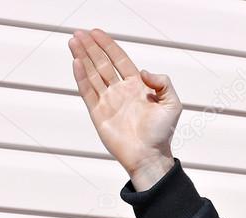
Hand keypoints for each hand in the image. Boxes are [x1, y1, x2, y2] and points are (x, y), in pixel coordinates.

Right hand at [67, 27, 180, 188]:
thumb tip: (143, 72)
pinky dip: (81, 76)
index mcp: (137, 87)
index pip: (120, 60)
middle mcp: (121, 91)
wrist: (150, 156)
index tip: (96, 32)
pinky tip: (76, 62)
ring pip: (92, 74)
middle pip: (102, 63)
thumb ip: (163, 83)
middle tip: (79, 32)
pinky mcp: (98, 113)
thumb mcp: (172, 104)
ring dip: (83, 57)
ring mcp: (108, 101)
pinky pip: (87, 91)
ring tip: (74, 41)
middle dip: (91, 47)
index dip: (108, 46)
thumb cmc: (163, 133)